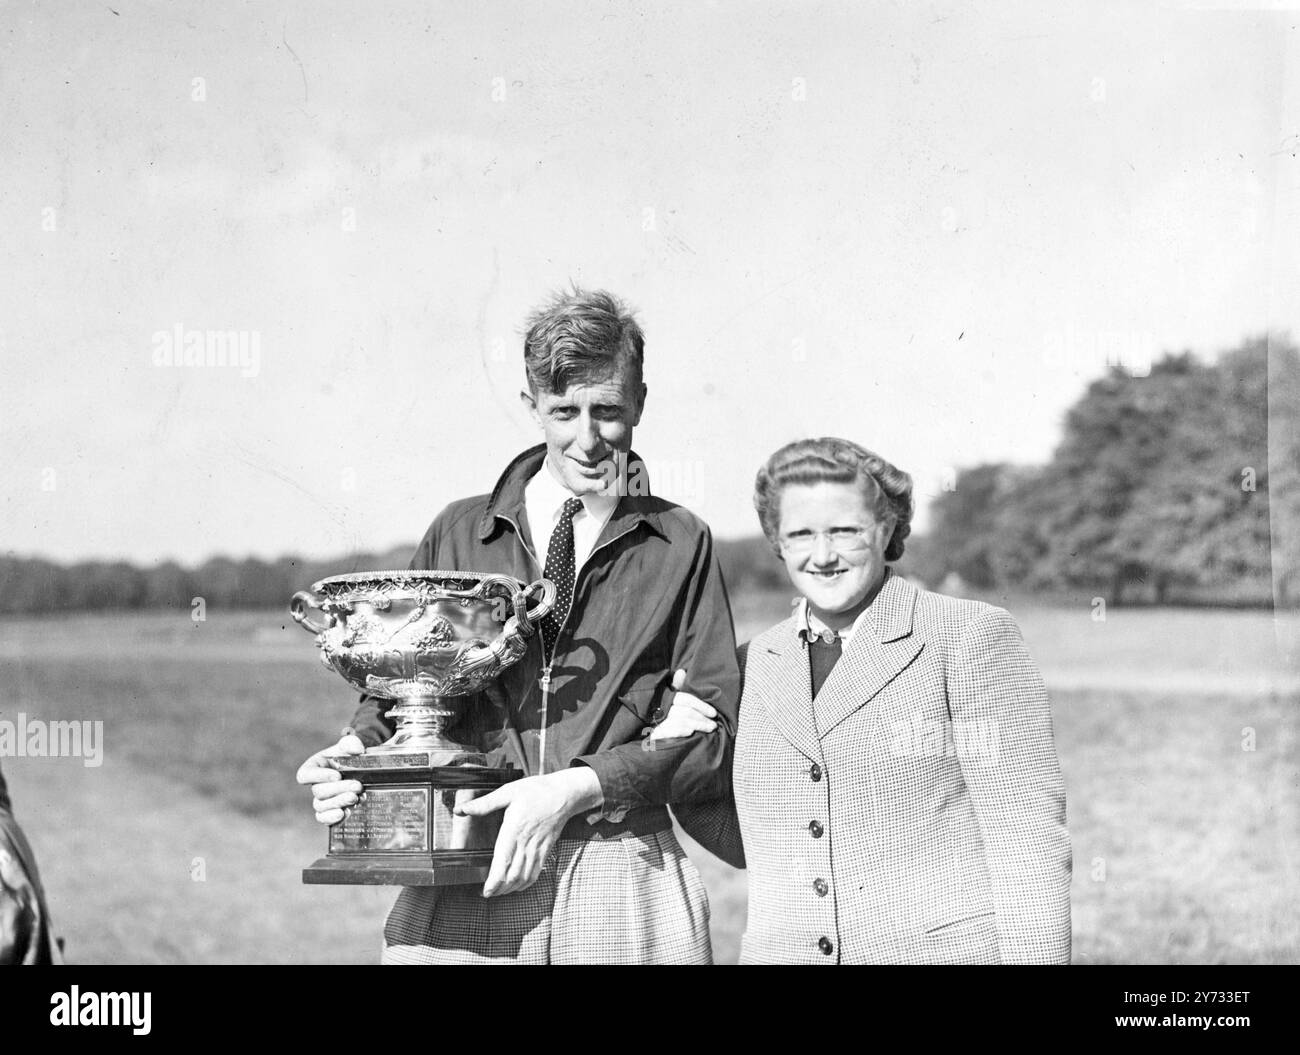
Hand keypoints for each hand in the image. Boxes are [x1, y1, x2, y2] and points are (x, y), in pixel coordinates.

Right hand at [295, 734, 364, 824]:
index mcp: (314, 767)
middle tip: (357, 786)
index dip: (319, 777)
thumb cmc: (350, 754)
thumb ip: (352, 743)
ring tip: (355, 798)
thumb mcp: (351, 745)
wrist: (361, 768)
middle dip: (338, 789)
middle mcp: (315, 785)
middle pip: (318, 792)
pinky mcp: (330, 811)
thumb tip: (357, 750)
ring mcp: (322, 800)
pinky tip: (346, 813)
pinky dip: (332, 818)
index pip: (305, 775)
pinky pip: (324, 818)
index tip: (337, 775)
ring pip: (321, 806)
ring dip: (338, 803)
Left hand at [455, 768, 601, 897]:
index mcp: (514, 829)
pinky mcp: (546, 849)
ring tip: (499, 892)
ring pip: (524, 877)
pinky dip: (526, 883)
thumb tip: (461, 810)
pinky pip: (536, 872)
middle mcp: (526, 842)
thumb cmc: (536, 790)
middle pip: (513, 875)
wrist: (565, 794)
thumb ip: (485, 804)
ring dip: (511, 888)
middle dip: (499, 889)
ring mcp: (538, 847)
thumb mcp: (508, 791)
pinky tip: (518, 885)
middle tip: (487, 894)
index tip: (485, 890)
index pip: (503, 861)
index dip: (495, 880)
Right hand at [647, 669, 718, 740]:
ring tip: (708, 729)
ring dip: (697, 725)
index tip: (714, 713)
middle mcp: (661, 709)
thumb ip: (676, 687)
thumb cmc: (663, 716)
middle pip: (685, 711)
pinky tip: (690, 733)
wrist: (647, 738)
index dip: (701, 705)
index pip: (685, 699)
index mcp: (666, 699)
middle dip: (702, 717)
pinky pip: (667, 732)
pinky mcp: (653, 735)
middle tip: (713, 724)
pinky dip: (679, 731)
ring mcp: (657, 722)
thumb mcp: (670, 699)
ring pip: (680, 721)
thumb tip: (681, 671)